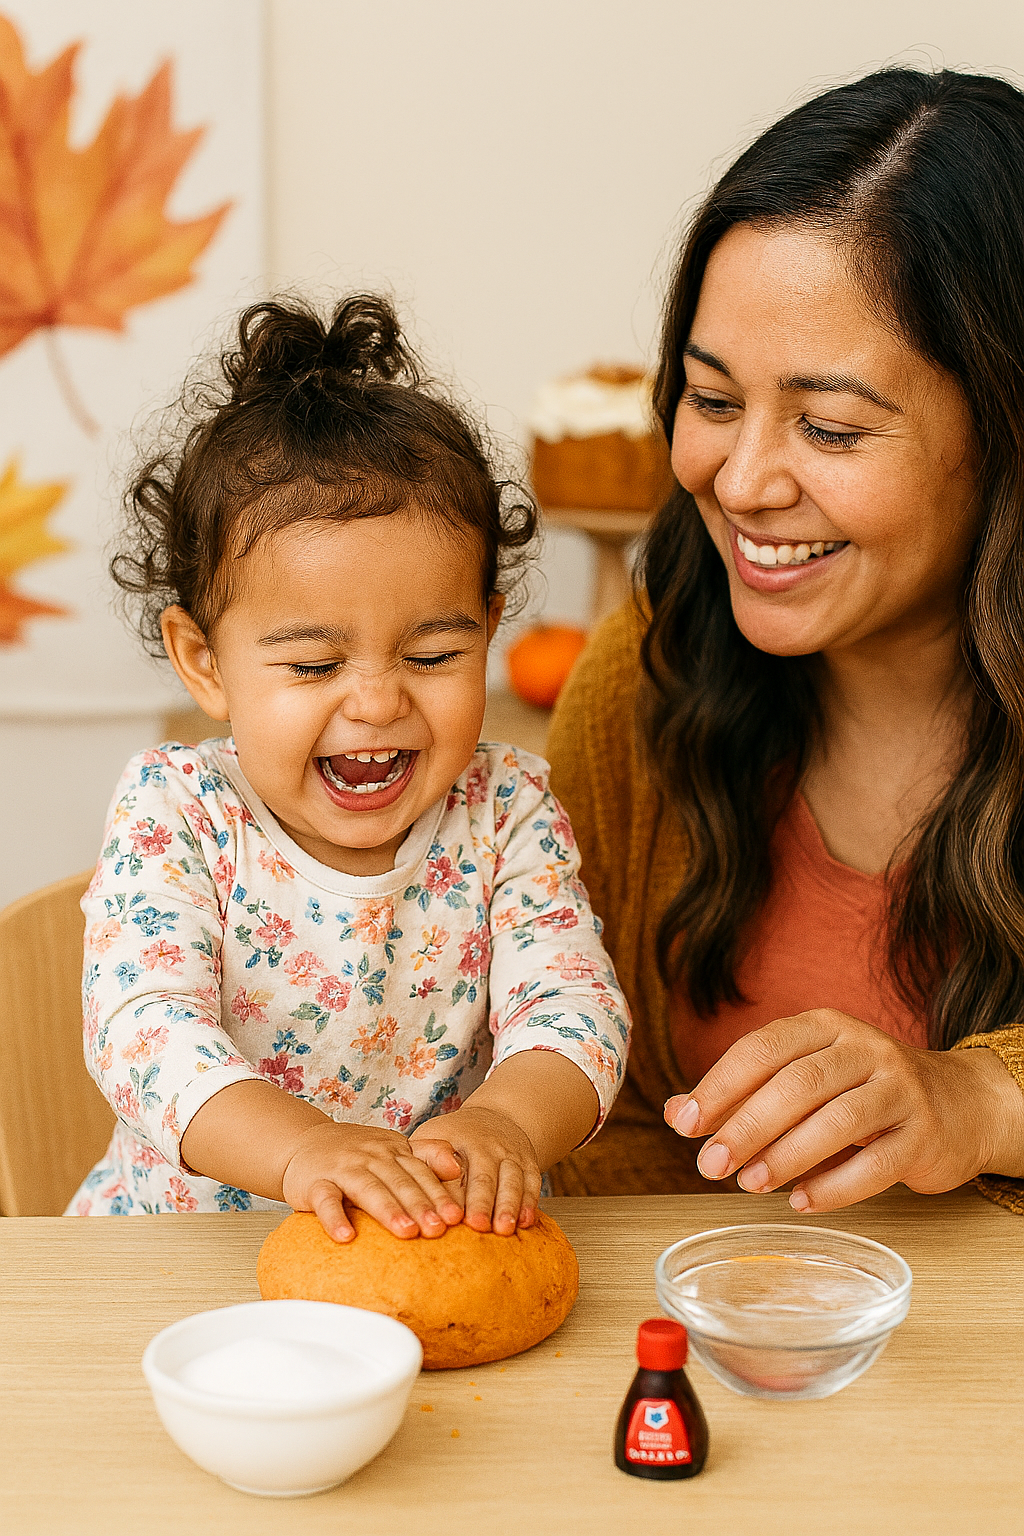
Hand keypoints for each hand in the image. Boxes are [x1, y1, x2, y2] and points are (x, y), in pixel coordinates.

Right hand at [281, 1120, 464, 1242]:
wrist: (303, 1142)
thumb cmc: (357, 1154)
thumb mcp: (393, 1148)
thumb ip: (426, 1155)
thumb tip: (458, 1167)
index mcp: (392, 1150)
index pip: (419, 1172)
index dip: (438, 1194)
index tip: (456, 1217)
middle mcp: (370, 1156)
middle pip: (398, 1182)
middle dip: (420, 1205)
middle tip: (437, 1230)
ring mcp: (342, 1169)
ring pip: (368, 1189)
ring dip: (388, 1210)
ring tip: (406, 1233)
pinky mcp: (314, 1185)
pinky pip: (326, 1201)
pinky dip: (335, 1219)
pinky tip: (346, 1237)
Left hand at [410, 1103, 541, 1235]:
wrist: (497, 1118)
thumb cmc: (454, 1138)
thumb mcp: (432, 1138)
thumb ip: (420, 1162)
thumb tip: (407, 1190)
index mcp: (454, 1140)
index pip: (451, 1171)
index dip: (450, 1194)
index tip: (448, 1216)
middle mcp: (485, 1145)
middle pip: (482, 1175)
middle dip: (480, 1201)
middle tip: (477, 1226)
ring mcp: (509, 1153)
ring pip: (510, 1179)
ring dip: (508, 1205)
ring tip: (504, 1229)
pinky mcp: (528, 1162)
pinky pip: (532, 1181)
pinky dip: (530, 1202)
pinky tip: (526, 1222)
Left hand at [663, 1009, 1023, 1212]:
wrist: (957, 1105)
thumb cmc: (860, 1092)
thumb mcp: (802, 1078)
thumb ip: (741, 1093)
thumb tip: (676, 1114)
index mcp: (824, 1025)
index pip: (763, 1048)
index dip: (720, 1085)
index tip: (686, 1124)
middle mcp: (864, 1048)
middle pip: (797, 1083)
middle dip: (747, 1125)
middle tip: (710, 1165)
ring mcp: (899, 1088)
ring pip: (838, 1119)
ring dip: (787, 1155)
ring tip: (748, 1185)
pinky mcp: (924, 1134)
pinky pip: (877, 1163)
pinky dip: (835, 1186)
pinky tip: (800, 1201)